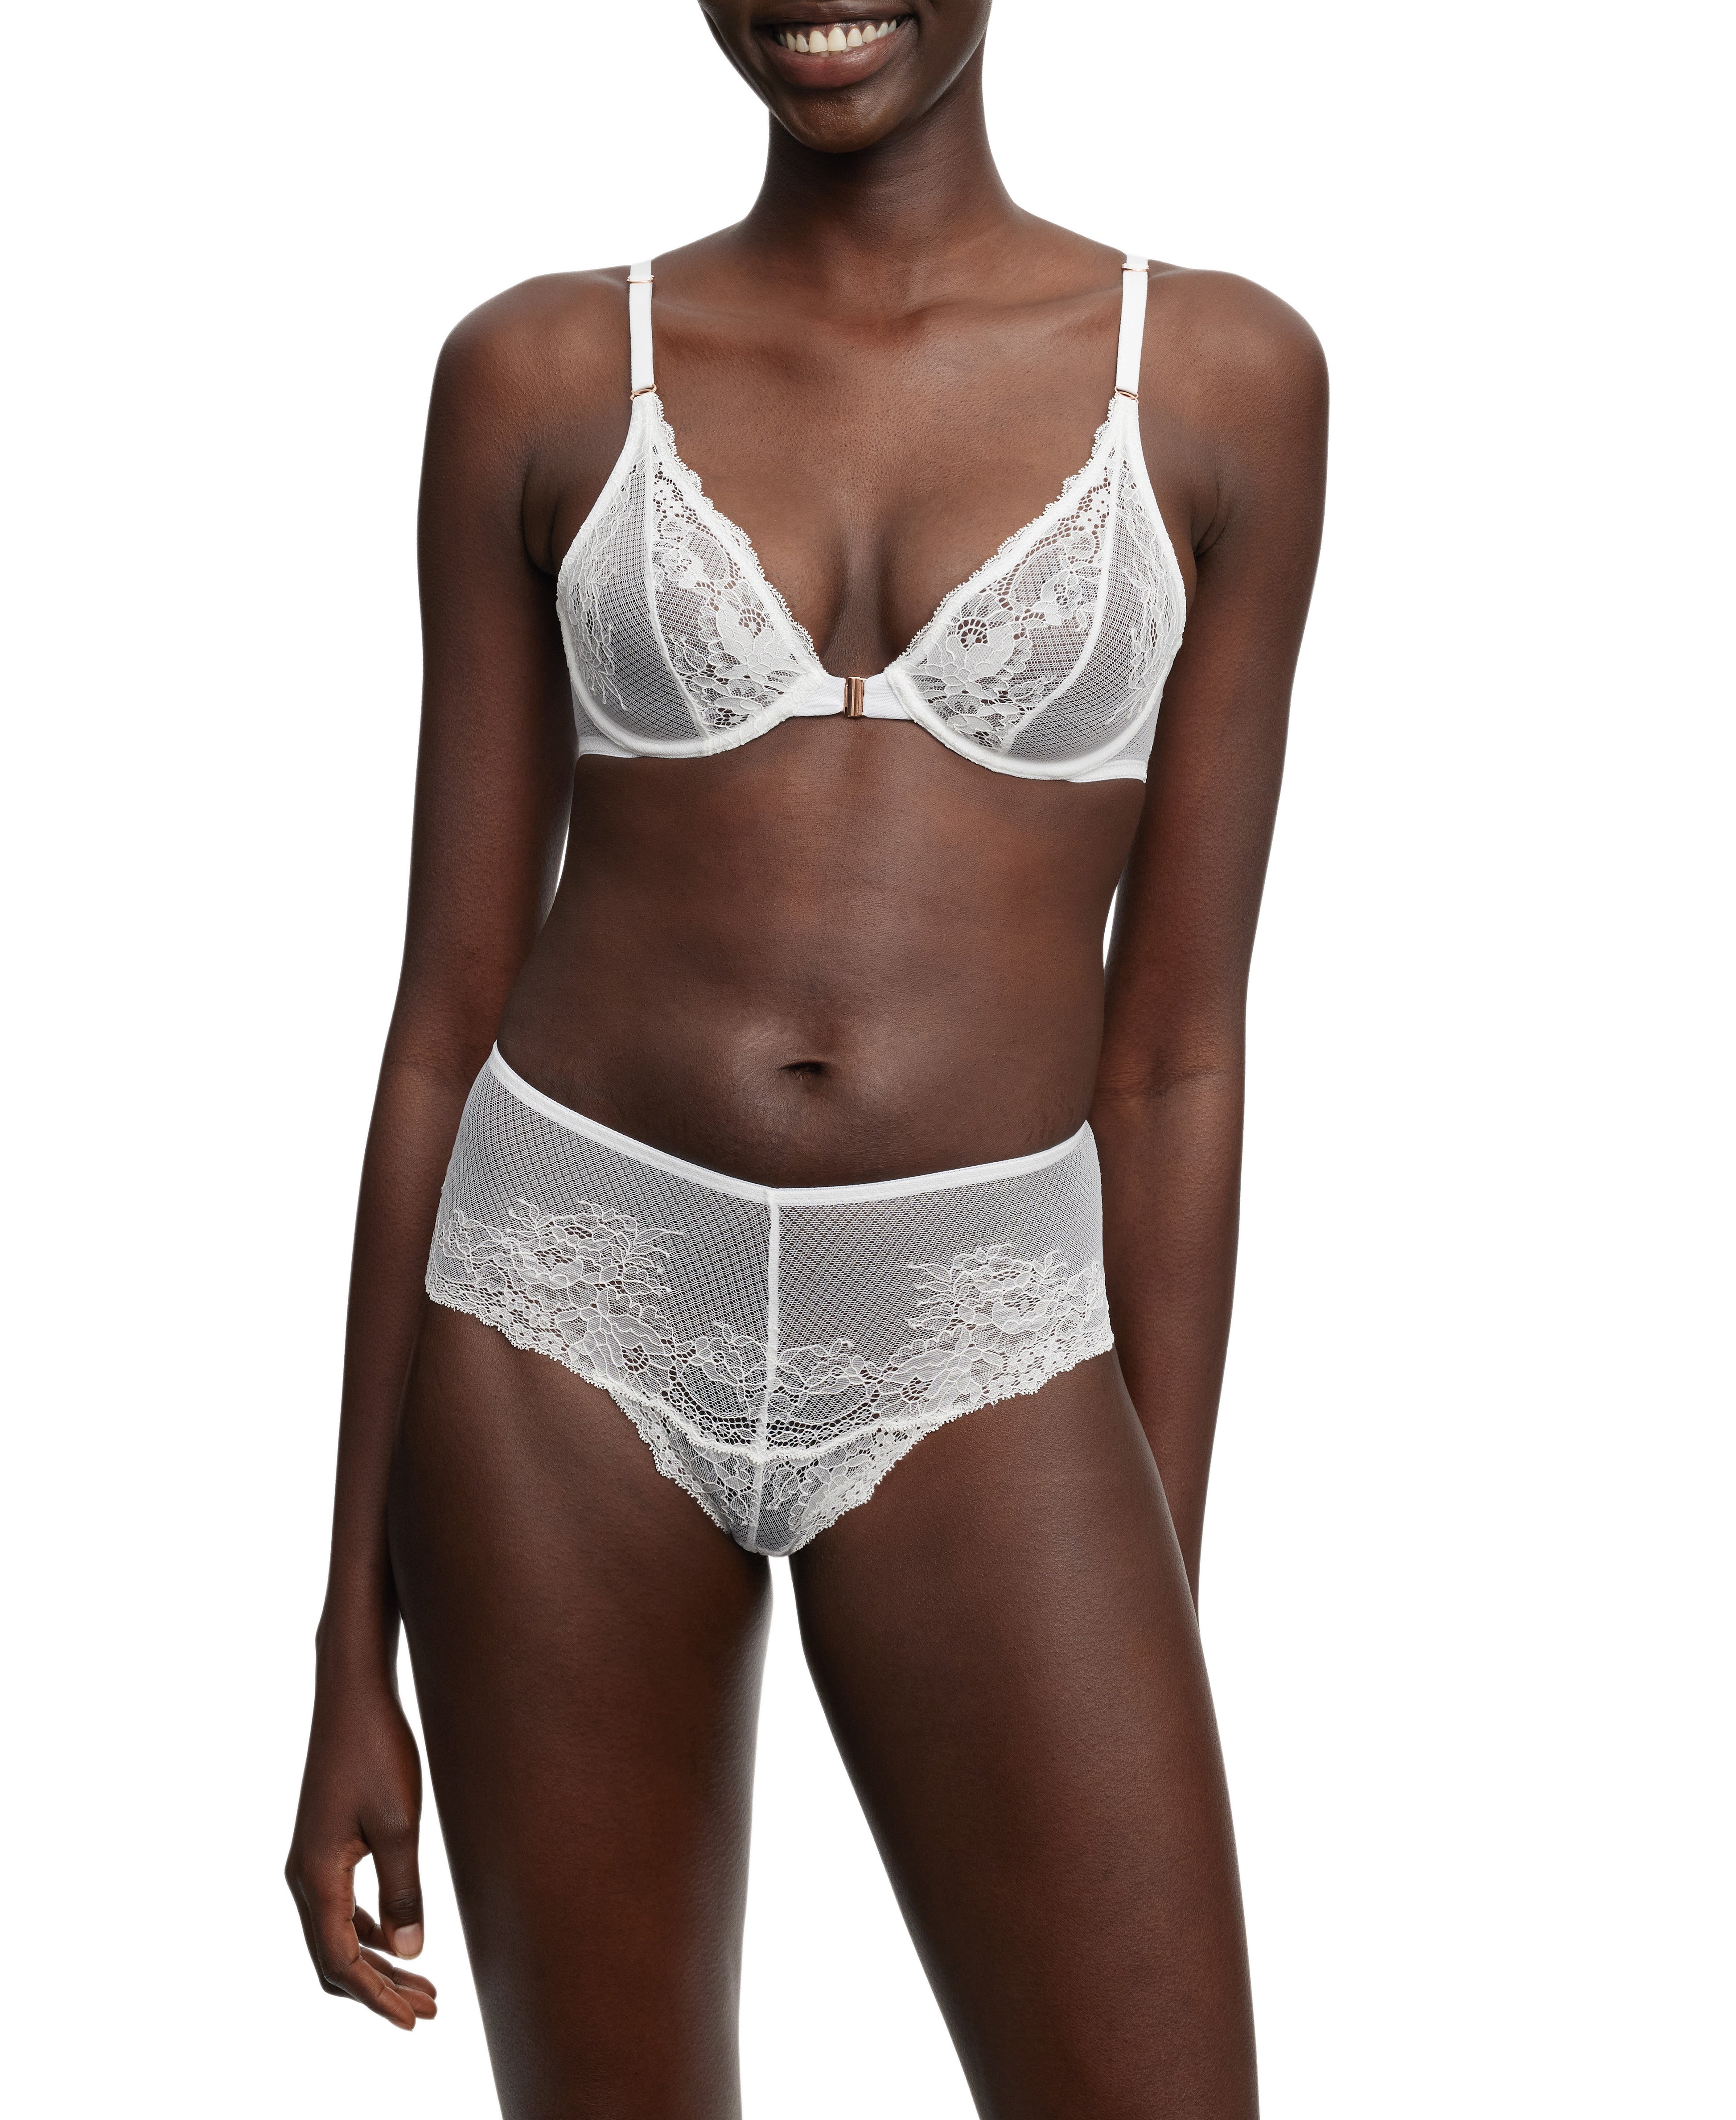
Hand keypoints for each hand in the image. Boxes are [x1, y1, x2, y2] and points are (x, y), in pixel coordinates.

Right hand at [286, 1671, 437, 2029]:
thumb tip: (411, 1954)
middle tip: (429, 2011)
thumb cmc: (377, 1752)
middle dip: (379, 1990)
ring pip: (337, 1935)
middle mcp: (303, 1877)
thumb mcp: (401, 1825)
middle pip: (334, 1959)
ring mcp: (310, 1862)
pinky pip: (340, 1908)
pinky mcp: (323, 1847)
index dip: (376, 1998)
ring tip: (424, 1987)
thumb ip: (404, 1891)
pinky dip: (369, 1933)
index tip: (413, 2022)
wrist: (353, 1697)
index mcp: (316, 1877)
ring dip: (376, 1964)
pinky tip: (401, 1940)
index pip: (341, 1962)